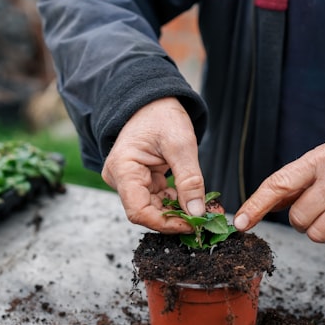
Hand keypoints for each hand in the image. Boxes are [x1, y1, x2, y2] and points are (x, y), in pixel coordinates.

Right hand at [101, 97, 205, 232]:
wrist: (154, 100)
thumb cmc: (162, 115)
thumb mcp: (181, 145)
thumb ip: (190, 180)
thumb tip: (197, 212)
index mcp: (123, 169)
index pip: (139, 211)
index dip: (165, 223)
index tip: (192, 224)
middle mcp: (120, 178)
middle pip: (146, 212)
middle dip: (175, 219)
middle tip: (204, 220)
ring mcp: (130, 180)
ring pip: (154, 208)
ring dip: (178, 212)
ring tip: (204, 210)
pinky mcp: (141, 180)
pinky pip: (157, 199)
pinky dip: (176, 203)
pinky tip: (194, 202)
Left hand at [233, 142, 324, 249]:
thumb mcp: (318, 162)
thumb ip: (289, 185)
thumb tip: (252, 212)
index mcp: (317, 160)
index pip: (278, 184)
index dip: (256, 206)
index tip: (239, 223)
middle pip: (297, 219)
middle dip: (302, 219)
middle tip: (319, 205)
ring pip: (315, 235)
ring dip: (320, 229)